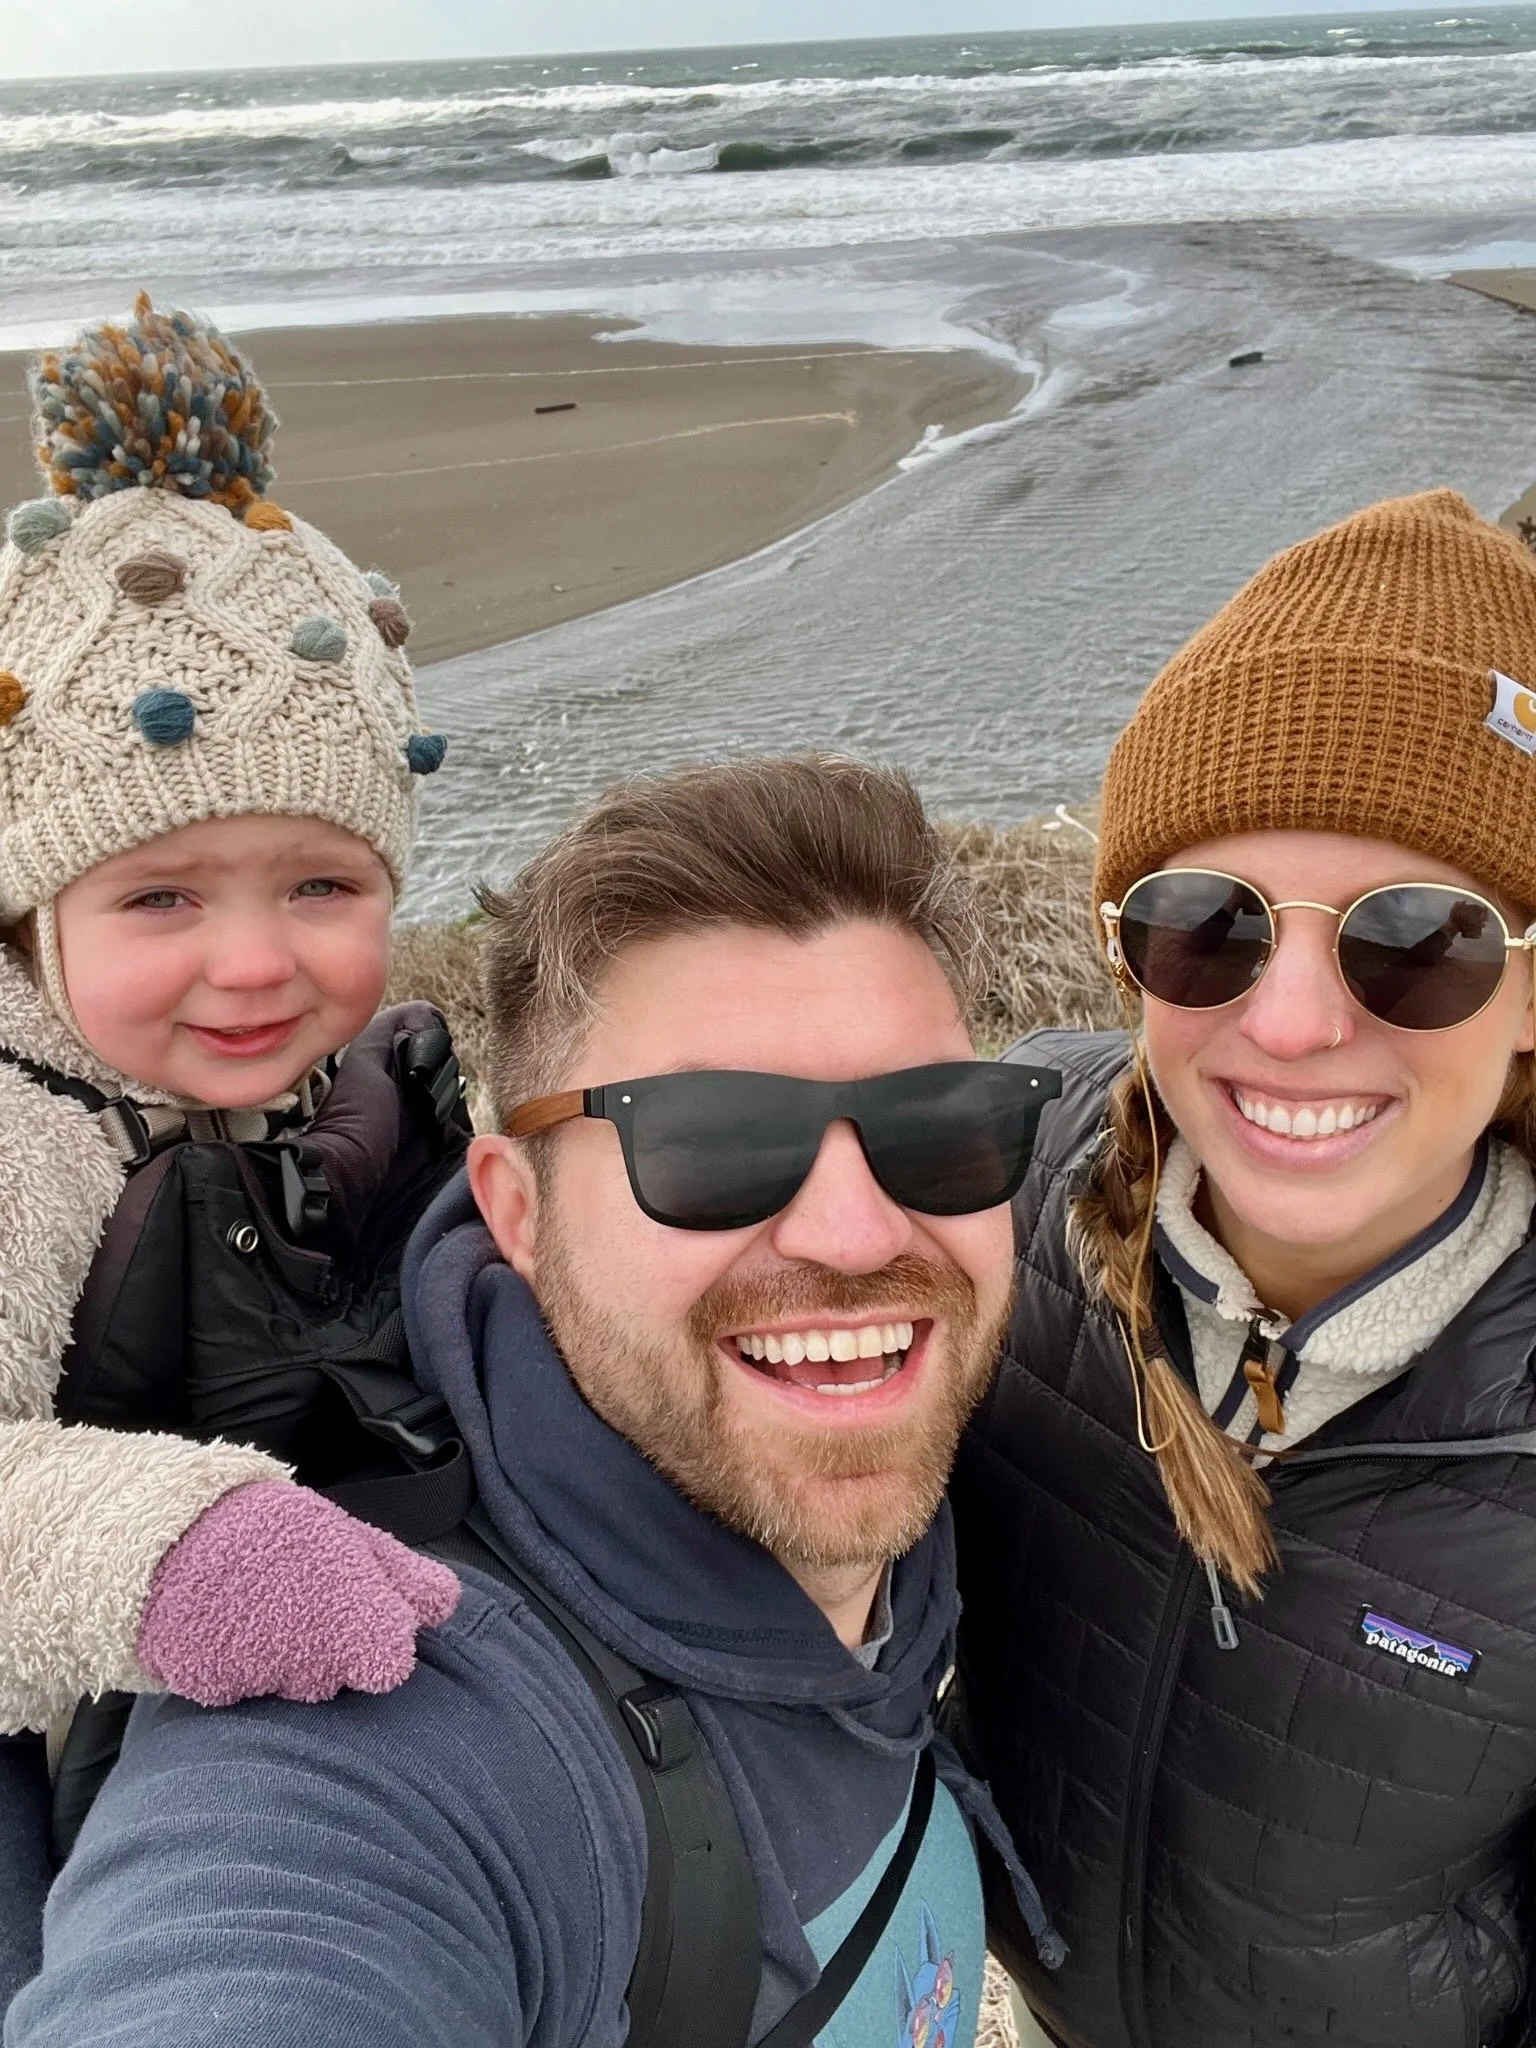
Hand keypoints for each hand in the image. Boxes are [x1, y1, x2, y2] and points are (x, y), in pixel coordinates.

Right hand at [137, 1481, 460, 1707]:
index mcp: (355, 1624)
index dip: (379, 1640)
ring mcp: (264, 1681)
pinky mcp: (215, 1690)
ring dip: (286, 1655)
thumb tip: (448, 1606)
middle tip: (299, 1595)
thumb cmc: (272, 1527)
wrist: (165, 1532)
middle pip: (340, 1677)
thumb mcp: (348, 1535)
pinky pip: (245, 1687)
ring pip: (294, 1685)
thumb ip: (402, 1575)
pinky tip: (230, 1622)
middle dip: (330, 1646)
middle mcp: (315, 1664)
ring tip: (260, 1602)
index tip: (361, 1613)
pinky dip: (241, 1663)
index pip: (391, 1667)